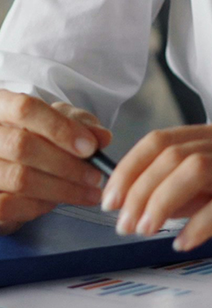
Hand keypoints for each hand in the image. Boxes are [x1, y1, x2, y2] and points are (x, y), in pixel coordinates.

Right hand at [0, 91, 110, 233]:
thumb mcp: (61, 122)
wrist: (10, 167)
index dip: (60, 128)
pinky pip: (9, 205)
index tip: (90, 147)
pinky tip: (57, 202)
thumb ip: (82, 124)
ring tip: (88, 193)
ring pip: (20, 178)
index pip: (25, 109)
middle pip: (23, 146)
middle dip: (67, 164)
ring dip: (61, 189)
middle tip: (95, 176)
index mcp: (2, 106)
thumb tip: (102, 137)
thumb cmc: (38, 138)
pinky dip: (39, 206)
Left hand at [101, 120, 211, 267]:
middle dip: (138, 190)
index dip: (128, 169)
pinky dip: (195, 225)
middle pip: (174, 153)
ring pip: (195, 169)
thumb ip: (182, 191)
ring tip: (146, 231)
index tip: (109, 200)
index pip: (162, 139)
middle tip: (124, 224)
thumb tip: (134, 199)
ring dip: (160, 202)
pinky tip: (184, 242)